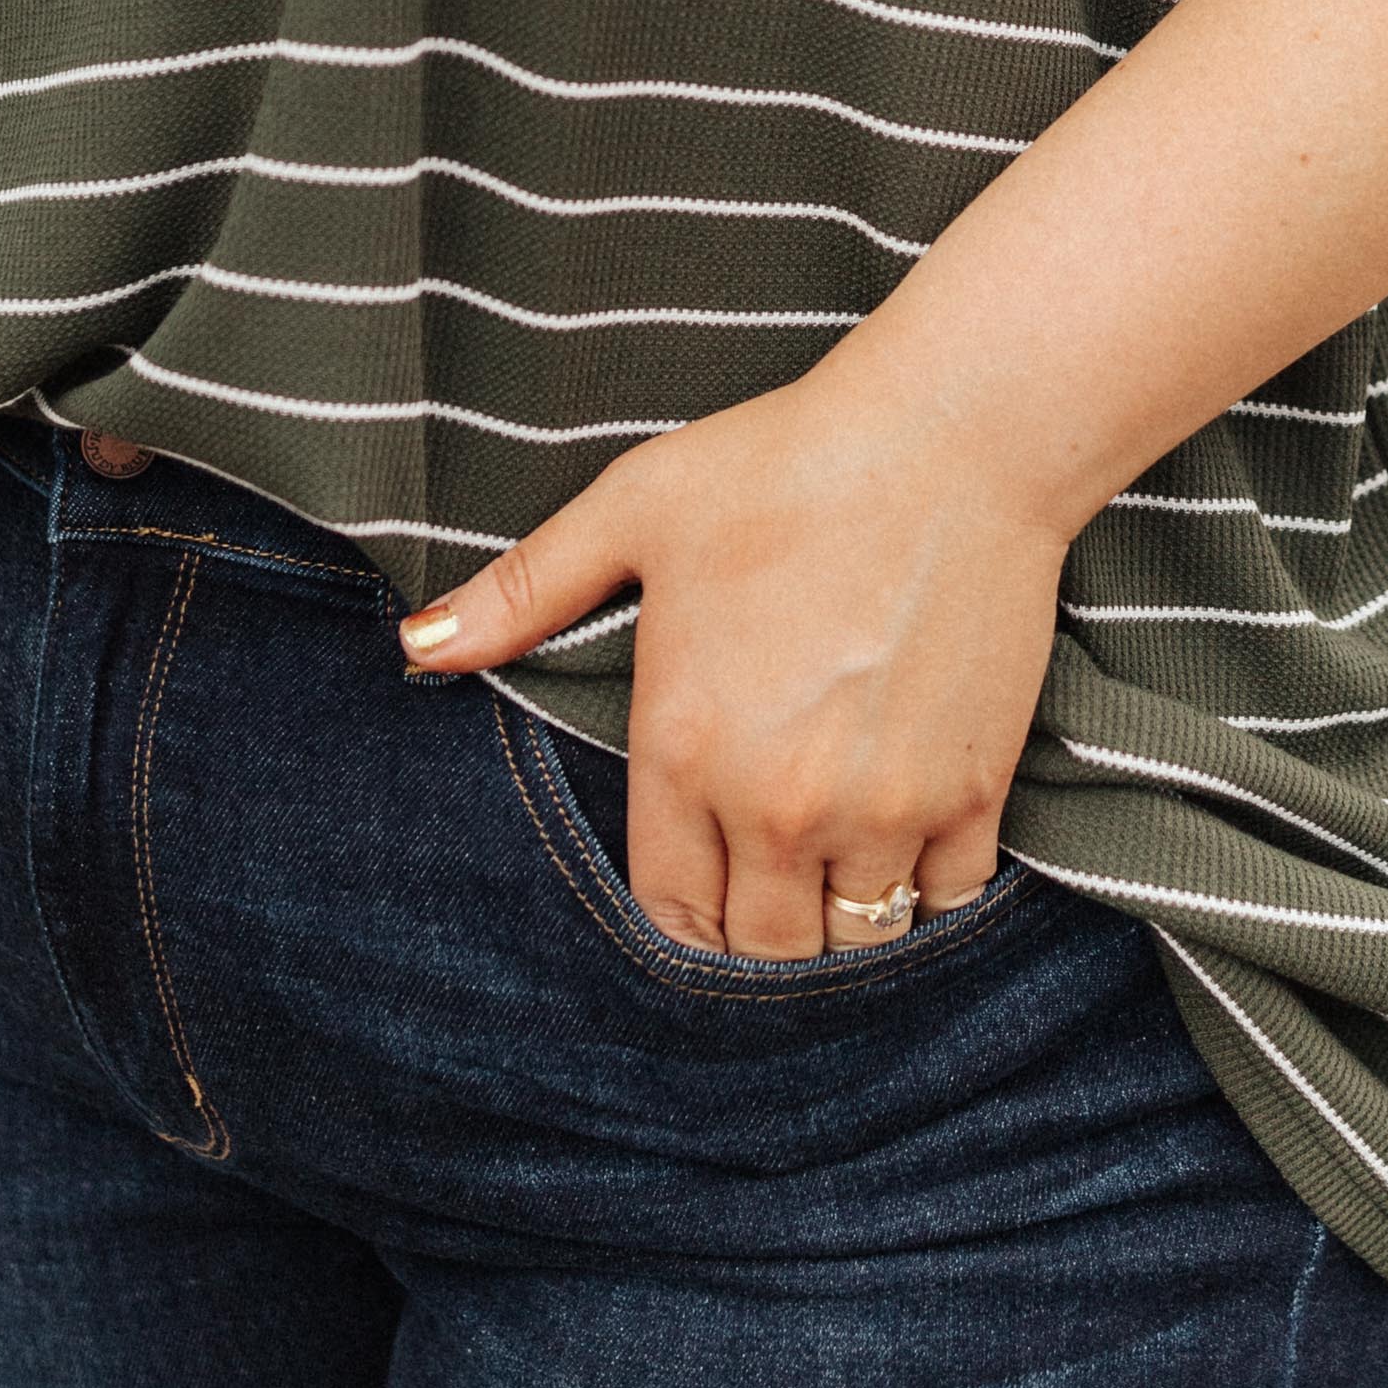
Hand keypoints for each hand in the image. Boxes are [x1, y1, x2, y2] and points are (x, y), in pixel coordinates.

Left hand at [398, 367, 1068, 954]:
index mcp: (684, 749)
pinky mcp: (973, 788)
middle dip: (756, 931)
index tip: (698, 883)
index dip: (679, 915)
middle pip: (764, 950)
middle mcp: (778, 803)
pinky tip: (910, 839)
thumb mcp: (634, 510)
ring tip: (834, 865)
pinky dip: (929, 890)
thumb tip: (415, 646)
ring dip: (841, 918)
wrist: (952, 436)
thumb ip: (524, 592)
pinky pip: (949, 899)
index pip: (669, 913)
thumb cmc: (785, 463)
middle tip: (766, 880)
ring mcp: (883, 805)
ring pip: (854, 938)